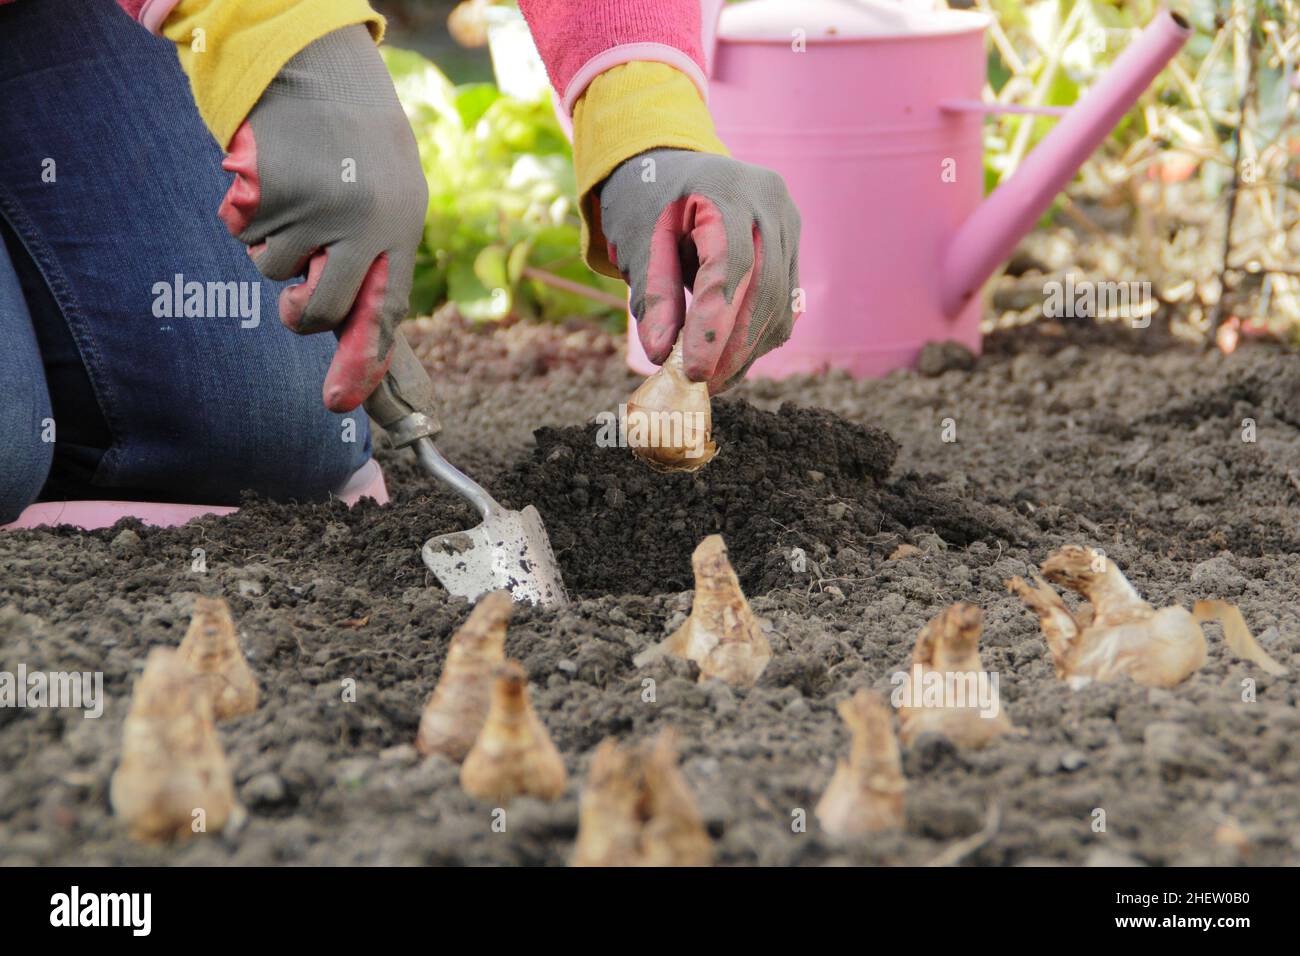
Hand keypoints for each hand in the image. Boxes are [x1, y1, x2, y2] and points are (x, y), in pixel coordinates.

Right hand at [218, 25, 427, 412]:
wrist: (319, 70)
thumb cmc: (360, 153)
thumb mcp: (389, 206)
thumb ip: (375, 271)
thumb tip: (358, 352)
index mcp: (400, 231)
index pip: (382, 313)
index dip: (360, 364)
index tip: (337, 404)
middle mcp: (361, 226)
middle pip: (316, 312)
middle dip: (300, 315)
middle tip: (299, 297)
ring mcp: (310, 210)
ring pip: (273, 272)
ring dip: (277, 245)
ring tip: (300, 194)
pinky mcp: (265, 193)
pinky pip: (243, 236)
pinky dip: (249, 217)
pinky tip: (272, 178)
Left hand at [599, 148, 800, 393]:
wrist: (671, 164)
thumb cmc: (647, 200)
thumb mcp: (637, 240)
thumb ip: (652, 296)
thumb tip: (662, 355)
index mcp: (727, 191)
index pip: (730, 268)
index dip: (716, 326)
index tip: (696, 372)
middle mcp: (770, 203)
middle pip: (763, 289)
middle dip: (735, 346)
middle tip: (705, 385)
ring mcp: (789, 222)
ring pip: (779, 302)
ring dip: (748, 347)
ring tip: (714, 375)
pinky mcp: (792, 245)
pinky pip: (784, 301)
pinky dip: (758, 334)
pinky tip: (730, 353)